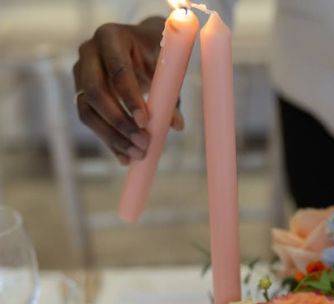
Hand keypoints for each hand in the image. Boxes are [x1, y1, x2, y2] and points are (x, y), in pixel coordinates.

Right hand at [73, 18, 183, 164]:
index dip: (130, 97)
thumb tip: (176, 126)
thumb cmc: (156, 55)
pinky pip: (89, 121)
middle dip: (119, 122)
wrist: (140, 48)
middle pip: (94, 92)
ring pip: (86, 110)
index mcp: (111, 37)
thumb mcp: (166, 69)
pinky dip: (108, 141)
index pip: (117, 70)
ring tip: (138, 155)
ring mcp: (79, 73)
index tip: (145, 121)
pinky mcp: (79, 93)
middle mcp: (88, 52)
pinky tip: (126, 158)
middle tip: (143, 143)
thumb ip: (170, 94)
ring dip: (112, 137)